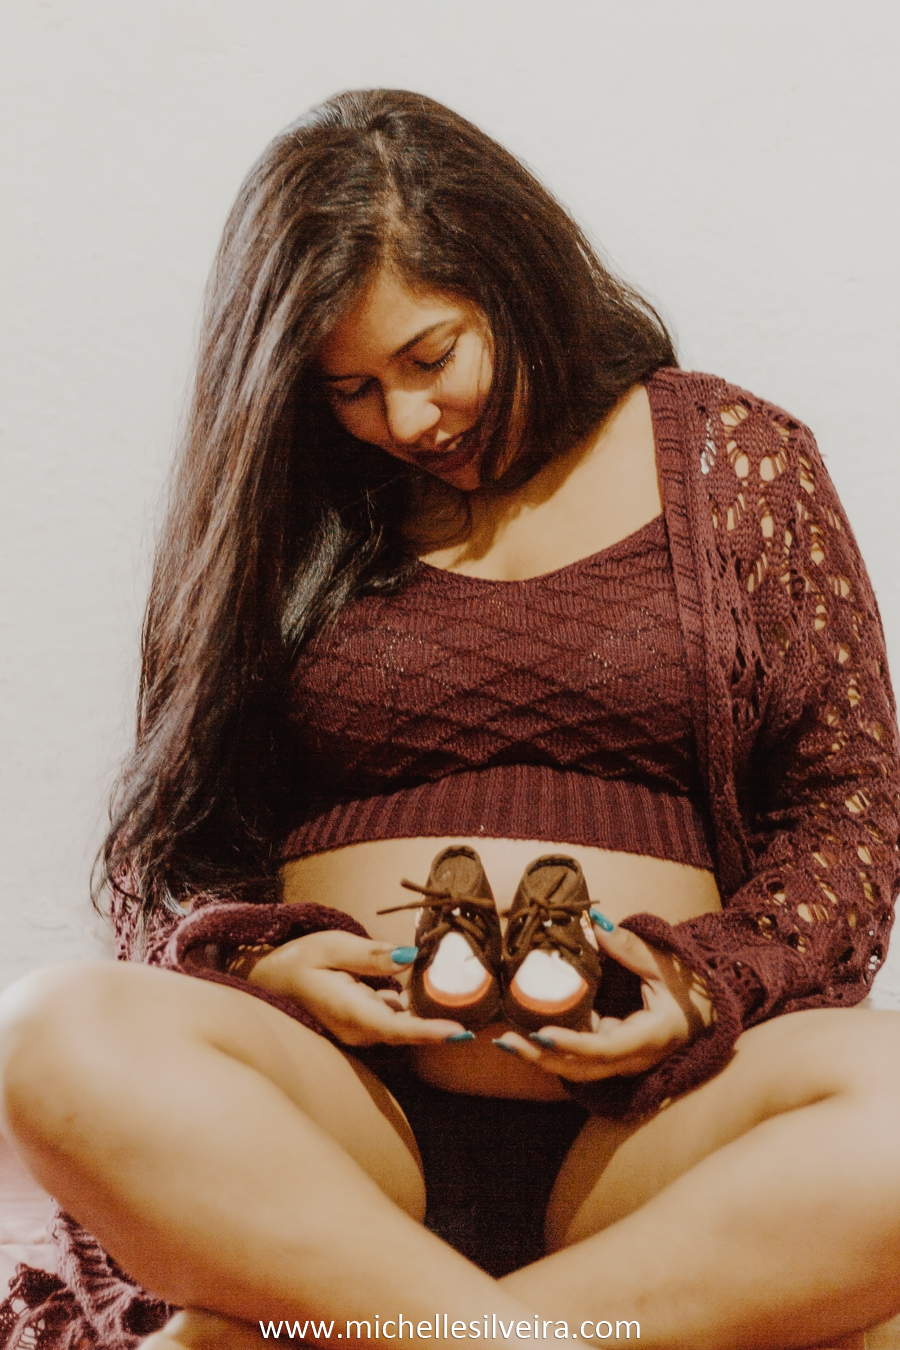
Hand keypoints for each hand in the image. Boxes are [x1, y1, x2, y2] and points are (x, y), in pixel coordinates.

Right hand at [247, 930, 466, 1047]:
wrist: (266, 980)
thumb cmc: (297, 960)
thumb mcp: (333, 946)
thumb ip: (373, 955)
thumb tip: (412, 958)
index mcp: (350, 1012)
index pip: (396, 1028)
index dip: (430, 1031)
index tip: (460, 1032)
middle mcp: (359, 1030)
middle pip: (407, 1029)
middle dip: (441, 1020)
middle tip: (481, 1012)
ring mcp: (360, 1031)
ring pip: (403, 1023)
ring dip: (427, 1010)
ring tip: (463, 993)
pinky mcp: (362, 1024)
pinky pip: (393, 1016)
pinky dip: (410, 1004)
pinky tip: (426, 983)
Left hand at [494, 918, 712, 1081]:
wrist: (706, 1011)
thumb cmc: (687, 987)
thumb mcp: (662, 963)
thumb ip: (628, 946)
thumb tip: (593, 920)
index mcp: (649, 1038)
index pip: (605, 1048)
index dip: (573, 1044)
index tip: (543, 1033)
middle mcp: (632, 1059)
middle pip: (581, 1068)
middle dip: (541, 1057)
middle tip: (505, 1041)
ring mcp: (621, 1062)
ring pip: (576, 1069)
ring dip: (540, 1057)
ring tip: (505, 1042)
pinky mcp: (611, 1055)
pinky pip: (578, 1057)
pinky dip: (552, 1048)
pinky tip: (524, 1033)